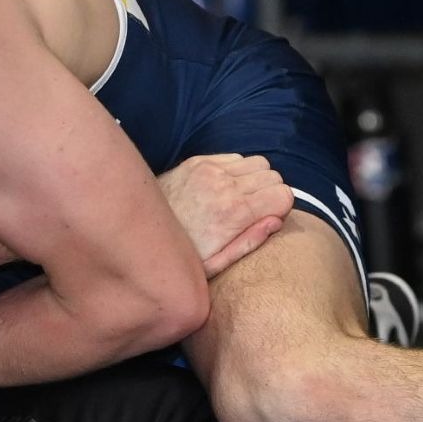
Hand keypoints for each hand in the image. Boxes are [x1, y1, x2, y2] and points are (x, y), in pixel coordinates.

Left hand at [159, 154, 291, 277]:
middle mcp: (223, 184)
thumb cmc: (180, 255)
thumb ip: (249, 242)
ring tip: (240, 200)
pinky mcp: (197, 161)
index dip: (280, 209)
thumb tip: (277, 221)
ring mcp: (209, 169)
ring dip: (256, 180)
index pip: (284, 194)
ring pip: (258, 163)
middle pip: (274, 176)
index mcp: (233, 212)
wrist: (137, 232)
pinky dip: (237, 171)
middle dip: (270, 194)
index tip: (266, 219)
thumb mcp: (215, 264)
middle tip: (253, 212)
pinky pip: (236, 157)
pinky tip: (224, 189)